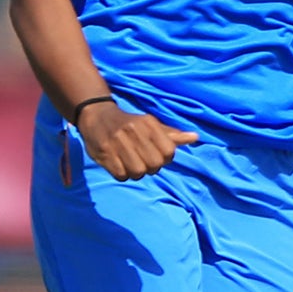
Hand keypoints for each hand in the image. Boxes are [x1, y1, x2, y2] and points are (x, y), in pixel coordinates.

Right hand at [77, 103, 198, 180]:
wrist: (97, 116)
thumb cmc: (130, 124)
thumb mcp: (152, 125)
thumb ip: (173, 135)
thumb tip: (195, 137)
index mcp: (149, 124)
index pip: (169, 152)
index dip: (165, 159)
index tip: (157, 155)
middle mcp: (134, 131)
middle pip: (154, 165)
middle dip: (151, 168)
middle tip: (143, 161)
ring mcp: (117, 141)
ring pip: (138, 172)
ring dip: (136, 173)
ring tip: (131, 163)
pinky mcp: (104, 152)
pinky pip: (121, 175)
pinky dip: (123, 174)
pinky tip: (119, 164)